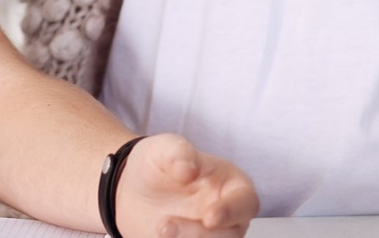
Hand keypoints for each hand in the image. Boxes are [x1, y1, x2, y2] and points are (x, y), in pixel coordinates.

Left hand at [114, 134, 257, 237]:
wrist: (132, 188)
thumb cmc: (159, 164)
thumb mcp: (164, 148)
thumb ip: (178, 153)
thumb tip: (188, 171)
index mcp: (231, 186)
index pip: (246, 202)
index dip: (231, 212)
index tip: (209, 217)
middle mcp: (226, 216)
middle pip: (230, 235)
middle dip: (200, 235)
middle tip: (165, 226)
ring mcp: (209, 236)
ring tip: (160, 229)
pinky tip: (156, 235)